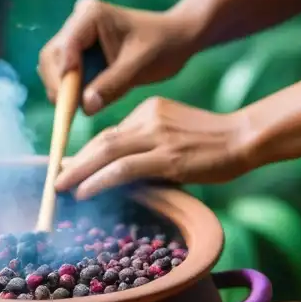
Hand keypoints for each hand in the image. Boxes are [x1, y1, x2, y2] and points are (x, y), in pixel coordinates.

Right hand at [37, 0, 198, 115]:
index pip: (64, 49)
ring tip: (82, 108)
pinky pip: (65, 73)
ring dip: (64, 90)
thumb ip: (112, 85)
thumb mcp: (139, 67)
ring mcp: (77, 34)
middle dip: (59, 87)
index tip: (69, 106)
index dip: (62, 79)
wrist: (176, 38)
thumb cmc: (163, 46)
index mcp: (90, 15)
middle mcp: (78, 20)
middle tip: (71, 114)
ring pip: (54, 67)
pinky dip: (72, 90)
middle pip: (52, 57)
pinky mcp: (80, 49)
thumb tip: (85, 107)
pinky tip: (86, 101)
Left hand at [55, 97, 254, 199]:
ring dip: (79, 171)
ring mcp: (158, 136)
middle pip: (102, 140)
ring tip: (60, 187)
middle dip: (75, 162)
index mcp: (150, 110)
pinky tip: (85, 191)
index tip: (70, 169)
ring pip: (107, 152)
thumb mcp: (176, 134)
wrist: (245, 137)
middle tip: (54, 179)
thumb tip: (122, 172)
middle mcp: (149, 119)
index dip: (86, 154)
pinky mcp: (168, 157)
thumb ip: (150, 145)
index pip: (111, 134)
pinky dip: (99, 180)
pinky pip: (124, 168)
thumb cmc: (215, 143)